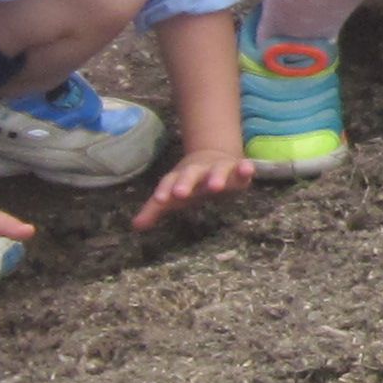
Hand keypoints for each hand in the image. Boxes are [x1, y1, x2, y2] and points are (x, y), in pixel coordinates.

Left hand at [134, 144, 253, 226]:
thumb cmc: (190, 183)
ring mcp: (219, 168)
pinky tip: (247, 170)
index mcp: (181, 177)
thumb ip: (155, 210)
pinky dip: (245, 168)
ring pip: (217, 170)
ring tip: (215, 186)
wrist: (213, 156)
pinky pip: (242, 167)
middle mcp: (199, 171)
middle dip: (186, 182)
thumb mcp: (174, 194)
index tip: (160, 200)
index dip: (164, 190)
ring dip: (216, 176)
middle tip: (181, 194)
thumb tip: (135, 226)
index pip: (169, 182)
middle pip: (191, 174)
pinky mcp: (237, 168)